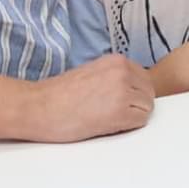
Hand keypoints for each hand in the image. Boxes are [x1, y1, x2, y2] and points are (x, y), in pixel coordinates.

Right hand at [27, 53, 153, 141]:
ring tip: (107, 119)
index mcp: (117, 61)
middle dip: (136, 105)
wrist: (39, 106)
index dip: (133, 94)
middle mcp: (123, 71)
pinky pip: (140, 121)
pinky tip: (107, 125)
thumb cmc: (59, 95)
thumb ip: (115, 77)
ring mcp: (123, 91)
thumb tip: (132, 90)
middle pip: (149, 93)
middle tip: (112, 113)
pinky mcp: (119, 111)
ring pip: (147, 108)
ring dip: (132, 116)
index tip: (118, 102)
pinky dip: (128, 127)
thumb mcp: (93, 73)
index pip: (144, 79)